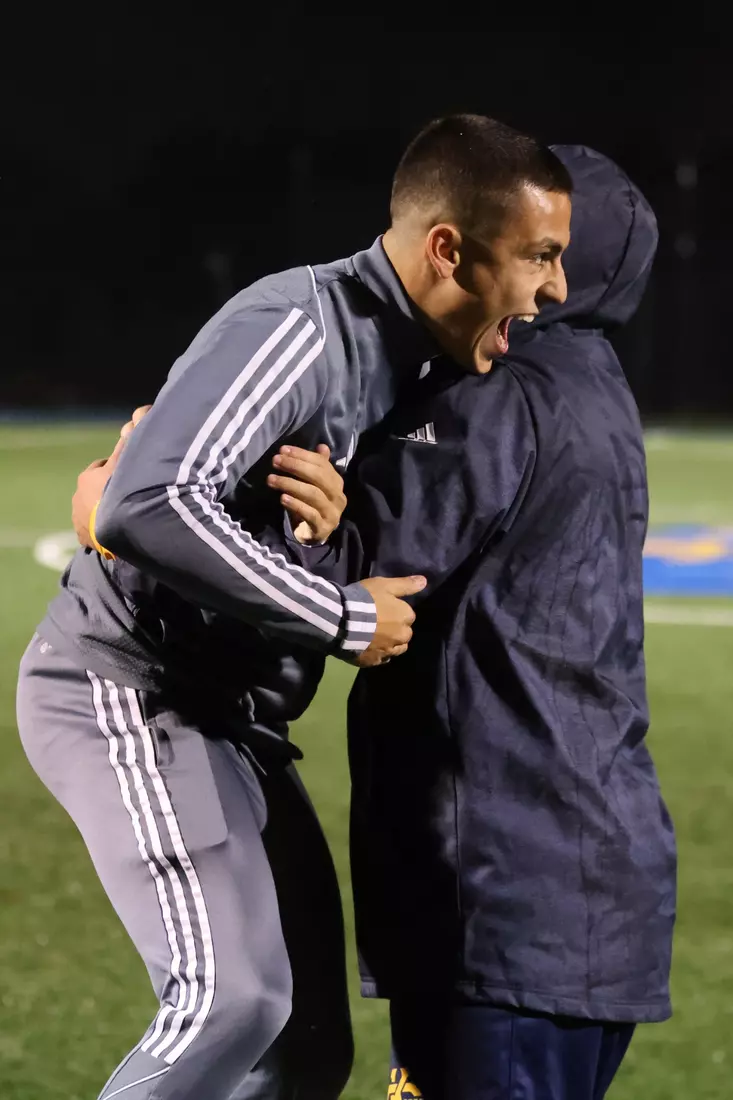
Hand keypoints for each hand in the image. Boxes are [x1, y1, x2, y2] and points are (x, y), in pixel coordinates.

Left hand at [71, 405, 151, 547]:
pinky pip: (94, 534)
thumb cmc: (119, 489)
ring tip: (126, 518)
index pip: (101, 468)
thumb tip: (134, 417)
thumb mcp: (125, 462)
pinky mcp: (83, 540)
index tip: (129, 474)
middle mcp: (78, 498)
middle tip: (130, 498)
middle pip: (96, 491)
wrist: (113, 525)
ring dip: (106, 513)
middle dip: (109, 493)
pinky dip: (104, 532)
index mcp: (87, 477)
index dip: (116, 469)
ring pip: (94, 512)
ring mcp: (79, 520)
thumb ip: (130, 442)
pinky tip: (118, 534)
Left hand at [267, 444, 345, 543]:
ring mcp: (332, 513)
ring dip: (290, 484)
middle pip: (318, 477)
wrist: (315, 534)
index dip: (302, 455)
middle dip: (295, 466)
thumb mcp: (314, 484)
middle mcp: (338, 496)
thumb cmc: (312, 505)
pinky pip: (310, 514)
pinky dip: (295, 504)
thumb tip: (322, 446)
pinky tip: (282, 498)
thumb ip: (317, 466)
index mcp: (337, 482)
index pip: (322, 463)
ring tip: (272, 479)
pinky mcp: (323, 528)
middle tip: (276, 461)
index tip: (283, 450)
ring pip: (313, 494)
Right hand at [352, 574, 426, 667]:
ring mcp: (388, 651)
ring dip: (390, 644)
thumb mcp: (385, 585)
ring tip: (376, 638)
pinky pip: (381, 659)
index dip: (396, 612)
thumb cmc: (365, 599)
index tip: (384, 609)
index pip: (408, 615)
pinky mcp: (374, 661)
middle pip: (404, 634)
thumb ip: (405, 585)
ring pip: (396, 649)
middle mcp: (401, 636)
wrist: (342, 620)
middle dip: (396, 630)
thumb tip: (424, 581)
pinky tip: (369, 648)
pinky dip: (377, 654)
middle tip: (380, 623)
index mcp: (405, 617)